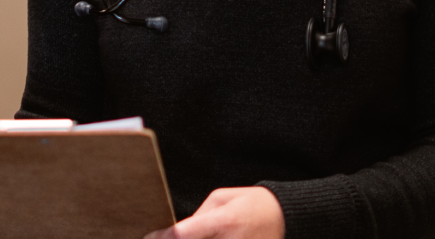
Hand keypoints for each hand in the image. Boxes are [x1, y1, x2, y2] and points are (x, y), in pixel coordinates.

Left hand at [143, 186, 283, 238]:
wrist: (286, 217)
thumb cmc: (251, 203)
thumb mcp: (222, 198)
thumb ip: (199, 217)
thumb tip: (178, 233)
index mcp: (223, 221)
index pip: (183, 234)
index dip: (162, 237)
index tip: (148, 237)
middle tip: (158, 238)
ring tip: (183, 236)